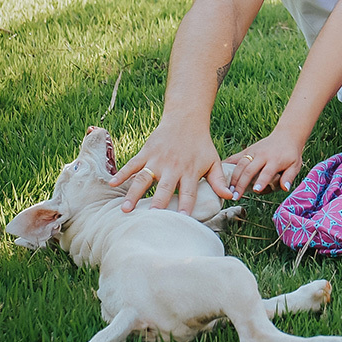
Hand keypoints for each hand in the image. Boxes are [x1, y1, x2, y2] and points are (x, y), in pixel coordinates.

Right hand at [109, 119, 232, 213]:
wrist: (187, 120)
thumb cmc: (201, 145)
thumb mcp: (213, 161)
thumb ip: (219, 181)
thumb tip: (231, 196)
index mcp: (190, 171)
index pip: (189, 193)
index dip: (186, 207)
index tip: (181, 221)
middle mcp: (173, 167)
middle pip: (165, 188)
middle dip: (158, 203)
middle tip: (151, 218)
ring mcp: (157, 159)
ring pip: (144, 178)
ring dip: (134, 193)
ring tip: (126, 209)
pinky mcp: (146, 152)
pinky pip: (132, 164)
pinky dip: (121, 173)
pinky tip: (111, 184)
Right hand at [223, 130, 305, 198]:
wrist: (286, 136)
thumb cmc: (291, 154)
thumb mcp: (296, 165)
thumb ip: (289, 177)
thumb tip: (285, 188)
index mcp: (275, 160)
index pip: (267, 172)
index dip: (262, 181)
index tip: (256, 191)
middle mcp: (262, 155)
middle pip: (249, 170)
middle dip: (241, 183)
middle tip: (235, 196)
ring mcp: (253, 152)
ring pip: (240, 164)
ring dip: (233, 178)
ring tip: (227, 190)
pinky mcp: (248, 150)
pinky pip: (235, 157)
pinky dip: (227, 165)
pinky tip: (219, 173)